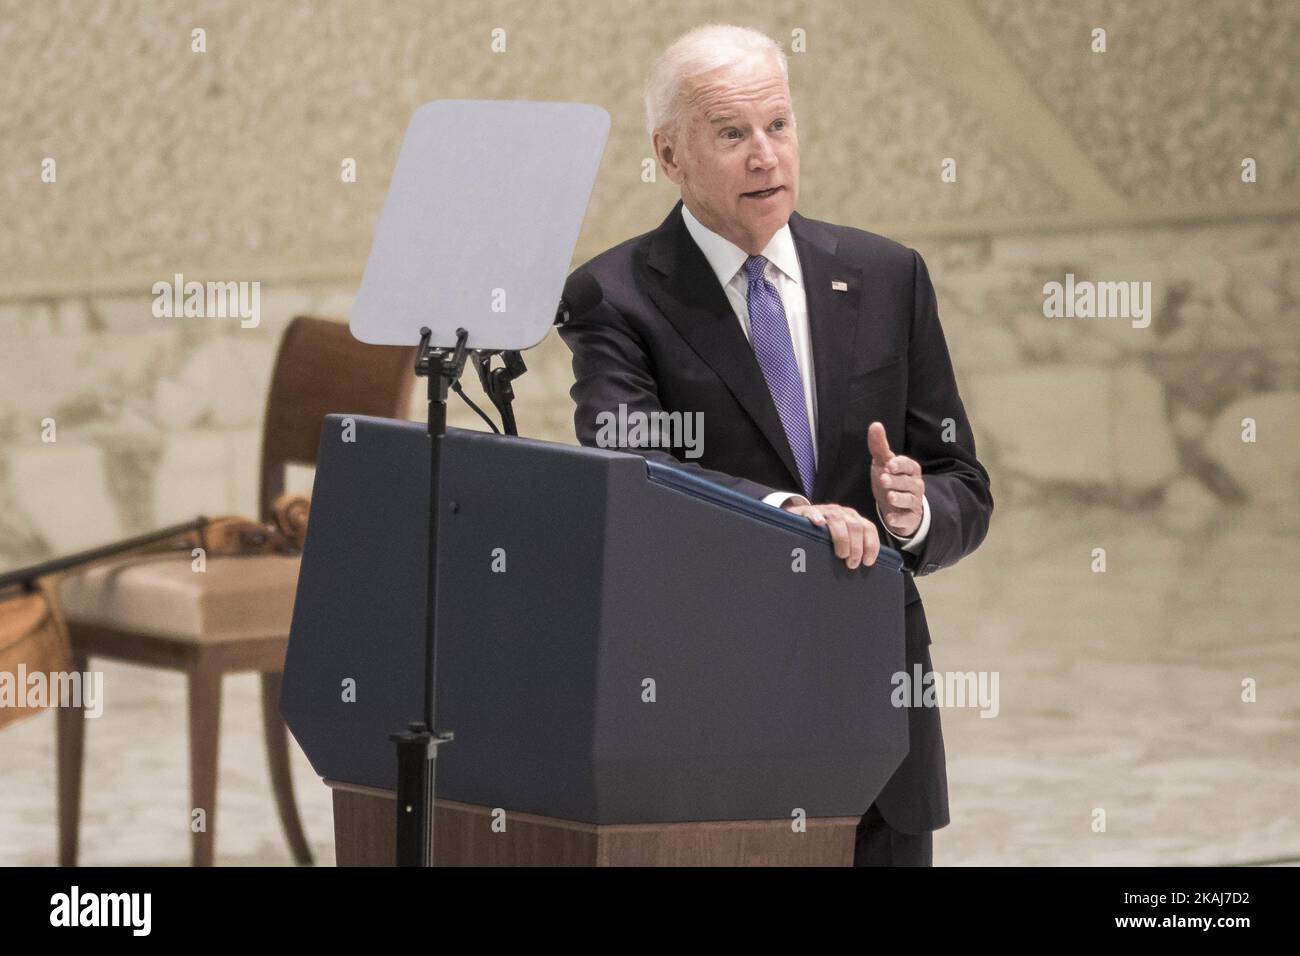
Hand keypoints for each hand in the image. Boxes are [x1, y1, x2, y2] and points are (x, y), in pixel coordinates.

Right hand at [780, 500, 880, 568]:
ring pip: (838, 520)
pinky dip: (817, 517)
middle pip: (855, 526)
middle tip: (852, 564)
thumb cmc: (824, 534)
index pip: (869, 528)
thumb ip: (854, 546)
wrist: (801, 517)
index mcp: (853, 518)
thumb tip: (865, 565)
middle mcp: (842, 513)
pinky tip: (819, 524)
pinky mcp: (808, 511)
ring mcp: (825, 511)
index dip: (871, 545)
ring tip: (841, 555)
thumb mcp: (843, 537)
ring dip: (842, 539)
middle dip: (857, 547)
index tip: (868, 562)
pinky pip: (813, 512)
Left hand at [868, 421, 923, 537]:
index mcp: (910, 471)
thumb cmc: (890, 480)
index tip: (889, 464)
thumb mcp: (883, 463)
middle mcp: (915, 486)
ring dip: (900, 498)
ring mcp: (914, 503)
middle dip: (897, 481)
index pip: (909, 465)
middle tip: (883, 479)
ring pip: (910, 500)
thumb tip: (875, 424)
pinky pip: (907, 519)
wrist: (896, 507)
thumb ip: (879, 446)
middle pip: (909, 483)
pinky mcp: (910, 518)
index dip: (900, 465)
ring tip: (889, 496)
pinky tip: (890, 519)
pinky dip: (899, 519)